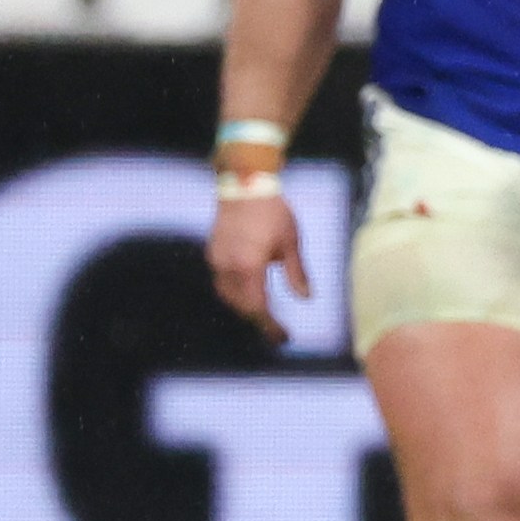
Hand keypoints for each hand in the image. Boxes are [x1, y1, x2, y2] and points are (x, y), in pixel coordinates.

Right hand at [207, 190, 309, 340]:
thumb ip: (297, 273)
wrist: (245, 183)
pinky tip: (250, 291)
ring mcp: (217, 259)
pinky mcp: (213, 252)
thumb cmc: (273, 211)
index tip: (283, 337)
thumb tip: (306, 299)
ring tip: (264, 313)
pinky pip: (223, 282)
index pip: (258, 308)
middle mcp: (228, 267)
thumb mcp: (291, 242)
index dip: (270, 326)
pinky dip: (236, 292)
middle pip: (241, 306)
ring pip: (228, 296)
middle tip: (277, 329)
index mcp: (249, 266)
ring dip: (245, 307)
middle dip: (259, 319)